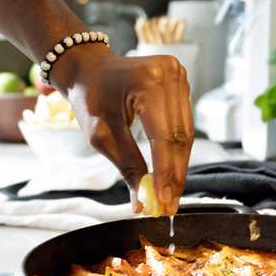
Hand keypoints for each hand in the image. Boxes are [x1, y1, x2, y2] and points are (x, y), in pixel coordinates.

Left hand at [49, 44, 194, 214]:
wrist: (88, 68)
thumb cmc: (89, 97)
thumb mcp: (101, 135)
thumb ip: (127, 165)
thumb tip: (143, 202)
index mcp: (147, 82)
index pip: (164, 137)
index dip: (166, 173)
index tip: (163, 202)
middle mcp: (169, 74)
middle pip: (180, 136)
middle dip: (175, 175)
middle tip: (168, 206)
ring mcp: (178, 75)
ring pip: (186, 133)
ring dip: (179, 167)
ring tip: (170, 196)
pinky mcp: (181, 82)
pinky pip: (184, 123)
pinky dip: (177, 150)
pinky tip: (172, 173)